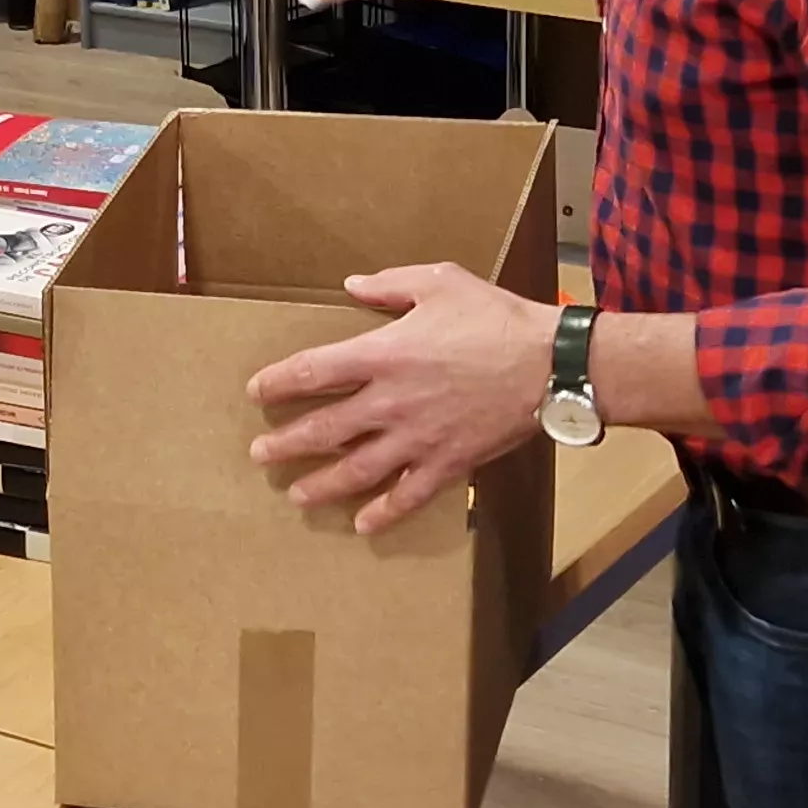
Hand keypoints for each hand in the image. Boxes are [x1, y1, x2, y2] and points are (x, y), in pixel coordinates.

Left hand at [243, 264, 551, 536]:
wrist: (550, 364)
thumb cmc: (496, 318)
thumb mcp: (440, 282)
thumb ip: (390, 286)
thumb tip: (353, 285)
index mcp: (383, 354)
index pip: (312, 372)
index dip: (278, 382)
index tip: (258, 392)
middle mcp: (391, 402)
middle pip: (323, 430)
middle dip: (286, 444)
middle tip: (259, 454)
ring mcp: (417, 438)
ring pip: (357, 470)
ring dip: (322, 485)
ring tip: (295, 495)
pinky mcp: (447, 462)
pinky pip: (408, 495)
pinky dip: (384, 513)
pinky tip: (363, 525)